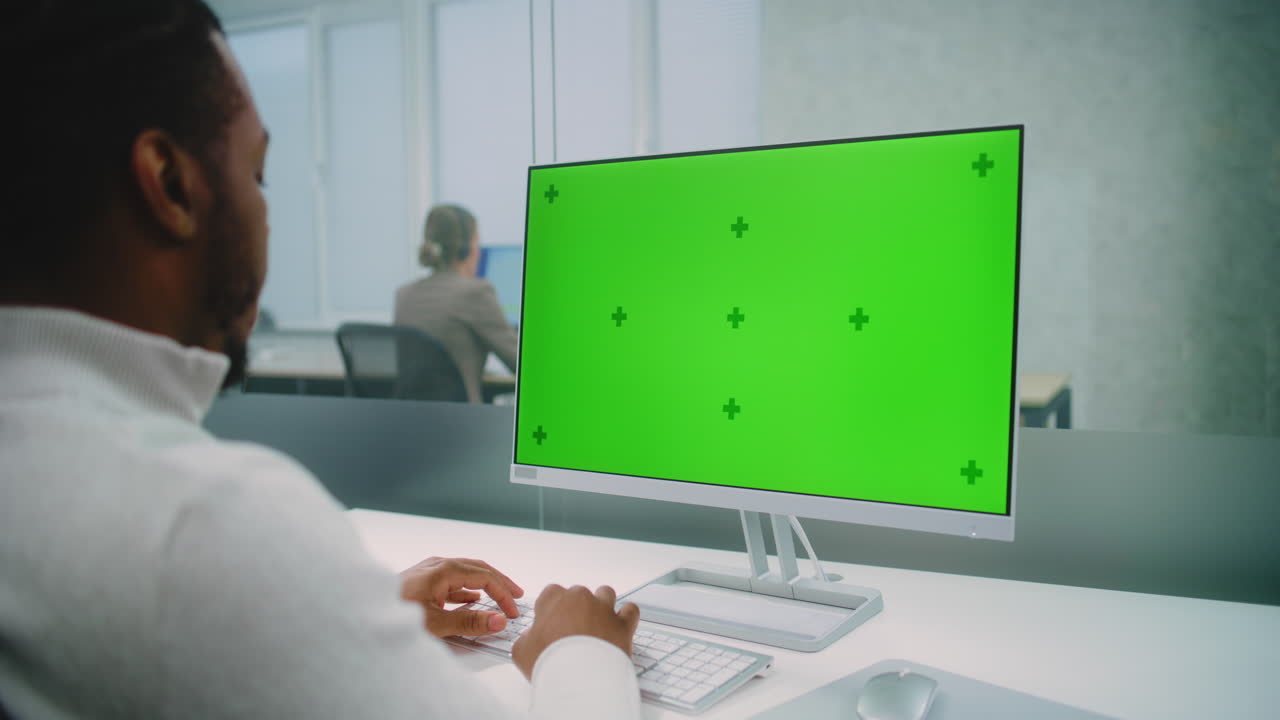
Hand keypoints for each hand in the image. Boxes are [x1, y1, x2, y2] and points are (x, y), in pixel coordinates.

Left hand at [399, 557, 523, 637]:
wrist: (358, 611)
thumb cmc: (392, 613)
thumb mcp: (435, 623)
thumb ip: (469, 621)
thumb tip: (498, 620)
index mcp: (443, 569)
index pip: (484, 576)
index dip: (502, 593)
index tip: (512, 610)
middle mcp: (437, 565)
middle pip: (477, 568)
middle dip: (499, 582)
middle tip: (517, 596)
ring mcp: (428, 571)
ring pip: (465, 573)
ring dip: (484, 585)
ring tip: (498, 597)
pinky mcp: (421, 581)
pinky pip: (452, 581)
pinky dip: (467, 590)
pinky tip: (471, 600)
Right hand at [511, 584, 639, 678]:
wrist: (580, 680)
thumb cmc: (550, 663)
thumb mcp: (522, 652)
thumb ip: (526, 638)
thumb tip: (530, 637)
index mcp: (555, 600)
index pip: (551, 593)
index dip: (551, 609)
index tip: (551, 624)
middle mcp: (581, 598)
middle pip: (579, 594)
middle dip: (576, 609)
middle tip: (572, 631)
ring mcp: (604, 609)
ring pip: (605, 594)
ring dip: (602, 605)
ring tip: (597, 624)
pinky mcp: (623, 624)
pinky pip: (630, 610)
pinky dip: (626, 615)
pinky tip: (620, 624)